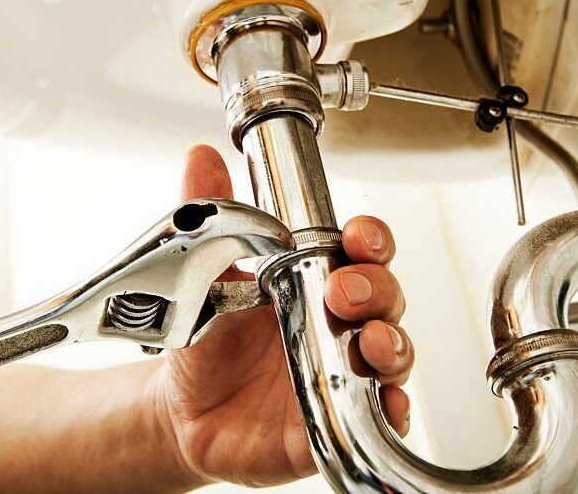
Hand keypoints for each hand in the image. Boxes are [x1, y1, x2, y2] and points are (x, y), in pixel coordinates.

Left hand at [151, 145, 413, 487]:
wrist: (183, 411)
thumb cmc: (208, 343)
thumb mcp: (204, 277)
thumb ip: (211, 218)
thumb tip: (201, 160)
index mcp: (315, 280)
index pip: (363, 251)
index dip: (369, 240)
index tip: (356, 237)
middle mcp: (339, 324)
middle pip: (386, 295)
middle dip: (376, 287)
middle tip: (343, 291)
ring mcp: (345, 371)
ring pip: (393, 351)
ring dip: (391, 343)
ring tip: (368, 342)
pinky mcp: (340, 418)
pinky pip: (382, 415)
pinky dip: (393, 409)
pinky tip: (386, 402)